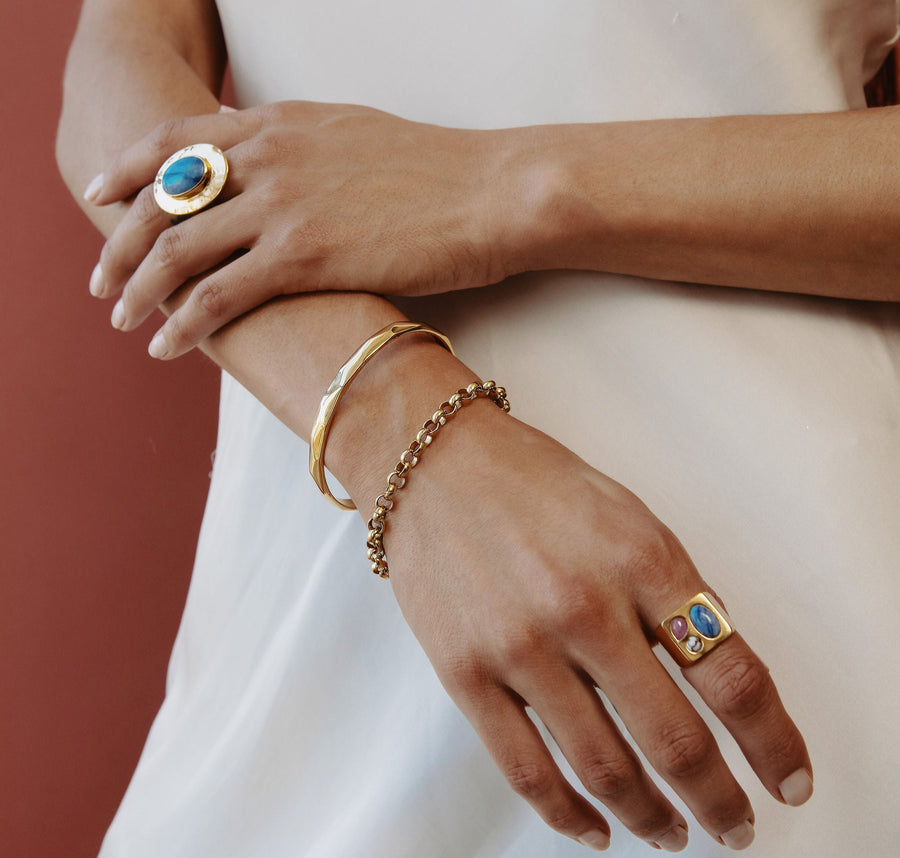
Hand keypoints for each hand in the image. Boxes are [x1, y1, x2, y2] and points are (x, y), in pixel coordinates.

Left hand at [86, 102, 529, 357]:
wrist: (490, 192)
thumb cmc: (437, 172)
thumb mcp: (354, 136)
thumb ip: (300, 146)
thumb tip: (269, 159)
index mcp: (278, 122)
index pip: (176, 139)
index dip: (128, 169)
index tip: (100, 194)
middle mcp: (268, 155)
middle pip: (161, 197)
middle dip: (119, 242)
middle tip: (101, 280)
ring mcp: (283, 204)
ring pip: (178, 248)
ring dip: (139, 288)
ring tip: (123, 320)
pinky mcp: (305, 255)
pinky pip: (217, 293)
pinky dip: (182, 322)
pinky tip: (166, 344)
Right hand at [374, 402, 812, 851]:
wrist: (434, 464)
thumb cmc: (535, 484)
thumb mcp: (628, 516)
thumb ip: (674, 592)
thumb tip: (713, 674)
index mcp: (640, 558)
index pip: (732, 674)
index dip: (773, 742)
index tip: (788, 779)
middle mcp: (584, 606)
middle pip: (676, 739)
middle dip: (720, 800)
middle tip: (735, 824)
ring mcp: (520, 645)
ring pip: (604, 768)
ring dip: (652, 817)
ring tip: (674, 832)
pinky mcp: (465, 672)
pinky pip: (525, 770)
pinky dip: (569, 815)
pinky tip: (596, 829)